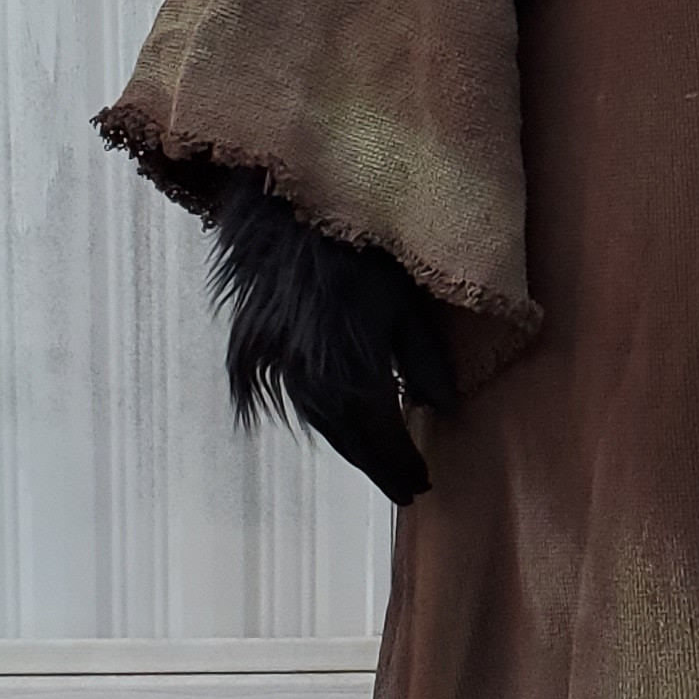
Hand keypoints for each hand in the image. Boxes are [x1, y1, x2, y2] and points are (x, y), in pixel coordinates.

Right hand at [204, 174, 459, 504]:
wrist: (295, 209)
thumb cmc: (365, 247)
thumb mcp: (406, 300)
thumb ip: (425, 360)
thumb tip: (443, 410)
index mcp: (351, 361)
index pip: (381, 430)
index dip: (401, 460)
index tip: (423, 484)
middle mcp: (308, 371)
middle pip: (346, 435)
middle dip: (378, 464)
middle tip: (406, 489)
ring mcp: (275, 361)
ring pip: (317, 421)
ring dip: (350, 447)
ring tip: (380, 465)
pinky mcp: (255, 349)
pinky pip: (292, 398)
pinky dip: (321, 420)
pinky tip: (342, 429)